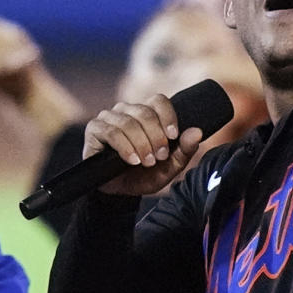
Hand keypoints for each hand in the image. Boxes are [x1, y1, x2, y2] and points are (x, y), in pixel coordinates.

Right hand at [84, 94, 203, 196]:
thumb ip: (184, 150)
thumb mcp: (169, 167)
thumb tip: (197, 131)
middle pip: (145, 112)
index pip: (158, 100)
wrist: (120, 191)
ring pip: (129, 122)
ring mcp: (109, 118)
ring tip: (147, 162)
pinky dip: (125, 147)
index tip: (173, 136)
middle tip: (160, 157)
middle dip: (156, 136)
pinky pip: (111, 132)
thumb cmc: (144, 175)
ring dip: (141, 144)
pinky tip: (132, 160)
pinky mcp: (95, 129)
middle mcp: (127, 111)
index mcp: (146, 114)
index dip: (168, 116)